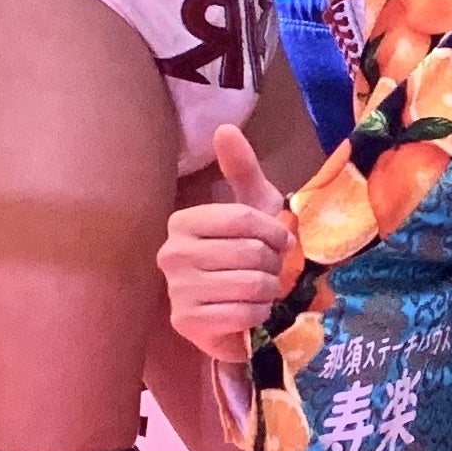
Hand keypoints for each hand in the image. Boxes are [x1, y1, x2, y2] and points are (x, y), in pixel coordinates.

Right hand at [159, 123, 297, 364]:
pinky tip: (251, 313)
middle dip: (273, 265)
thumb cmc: (248, 258)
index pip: (244, 219)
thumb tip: (225, 127)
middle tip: (269, 271)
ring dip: (268, 290)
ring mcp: (176, 290)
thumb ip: (242, 170)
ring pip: (251, 283)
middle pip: (251, 252)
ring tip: (260, 291)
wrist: (239, 317)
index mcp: (183, 222)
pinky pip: (244, 313)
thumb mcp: (253, 209)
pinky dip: (259, 315)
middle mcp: (171, 253)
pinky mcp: (187, 323)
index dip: (274, 232)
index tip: (280, 241)